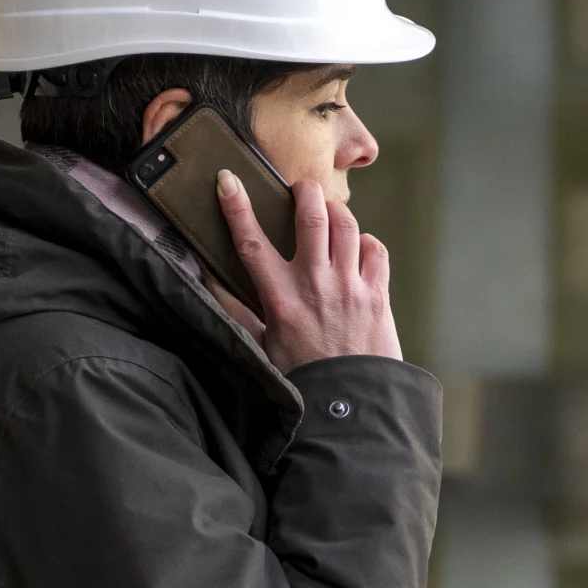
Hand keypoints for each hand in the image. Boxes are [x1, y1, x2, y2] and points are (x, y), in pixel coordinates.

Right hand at [217, 169, 399, 371]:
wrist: (349, 407)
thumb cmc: (301, 380)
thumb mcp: (261, 349)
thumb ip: (238, 313)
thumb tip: (209, 283)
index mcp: (280, 299)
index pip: (252, 242)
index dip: (236, 207)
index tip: (228, 180)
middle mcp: (315, 285)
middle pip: (312, 216)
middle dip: (305, 191)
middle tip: (301, 188)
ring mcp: (350, 288)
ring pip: (346, 225)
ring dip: (336, 211)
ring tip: (329, 213)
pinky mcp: (378, 296)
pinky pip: (375, 250)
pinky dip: (366, 242)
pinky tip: (358, 248)